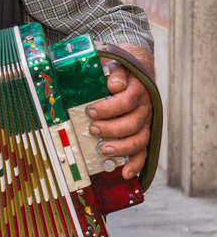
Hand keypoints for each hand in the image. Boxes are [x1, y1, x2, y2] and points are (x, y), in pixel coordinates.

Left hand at [86, 48, 153, 177]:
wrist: (135, 69)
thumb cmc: (121, 68)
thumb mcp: (117, 63)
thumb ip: (115, 72)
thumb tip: (114, 85)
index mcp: (139, 89)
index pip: (127, 100)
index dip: (109, 107)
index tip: (91, 111)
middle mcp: (145, 108)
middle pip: (133, 123)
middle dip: (111, 129)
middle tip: (93, 129)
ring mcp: (145, 123)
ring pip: (139, 139)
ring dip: (122, 147)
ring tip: (104, 149)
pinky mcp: (141, 134)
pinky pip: (142, 152)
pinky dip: (135, 164)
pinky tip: (125, 173)